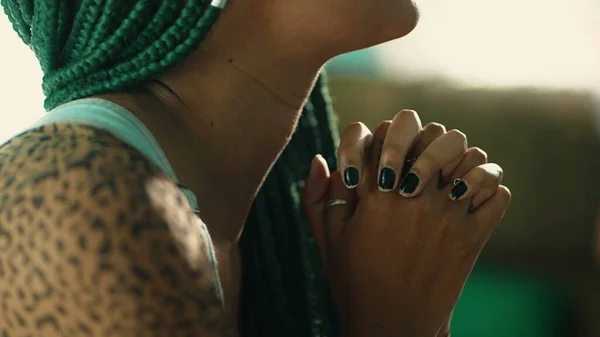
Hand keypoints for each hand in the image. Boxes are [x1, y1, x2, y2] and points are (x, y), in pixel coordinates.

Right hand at [301, 110, 510, 336]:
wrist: (391, 325)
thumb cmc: (354, 279)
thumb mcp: (327, 238)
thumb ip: (316, 195)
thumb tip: (320, 158)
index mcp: (375, 192)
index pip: (388, 131)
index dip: (387, 136)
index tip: (387, 158)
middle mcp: (413, 196)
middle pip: (435, 133)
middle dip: (427, 140)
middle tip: (422, 160)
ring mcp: (447, 215)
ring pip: (471, 155)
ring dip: (461, 160)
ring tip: (449, 176)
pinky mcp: (473, 237)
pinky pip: (497, 192)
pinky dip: (489, 188)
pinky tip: (472, 197)